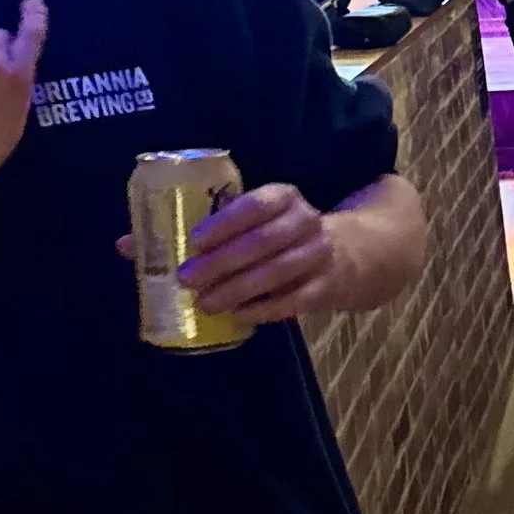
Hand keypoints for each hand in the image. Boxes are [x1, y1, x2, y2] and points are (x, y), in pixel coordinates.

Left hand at [178, 182, 344, 323]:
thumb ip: (227, 228)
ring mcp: (319, 256)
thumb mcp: (263, 218)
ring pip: (276, 272)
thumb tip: (171, 252)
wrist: (343, 254)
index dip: (226, 223)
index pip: (256, 205)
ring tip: (205, 303)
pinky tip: (236, 314)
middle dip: (222, 261)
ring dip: (237, 289)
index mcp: (285, 198)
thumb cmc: (283, 234)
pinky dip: (261, 310)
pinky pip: (291, 301)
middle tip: (188, 278)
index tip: (196, 241)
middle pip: (263, 241)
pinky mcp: (325, 288)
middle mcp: (306, 222)